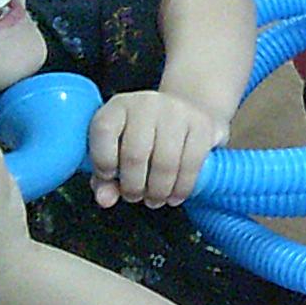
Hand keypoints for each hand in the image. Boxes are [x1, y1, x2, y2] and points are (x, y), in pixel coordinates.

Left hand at [88, 91, 226, 208]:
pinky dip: (182, 187)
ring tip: (154, 200)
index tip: (109, 178)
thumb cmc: (142, 138)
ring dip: (158, 191)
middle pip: (135, 154)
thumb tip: (105, 199)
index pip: (104, 131)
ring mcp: (177, 112)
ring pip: (165, 162)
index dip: (103, 161)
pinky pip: (191, 163)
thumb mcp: (116, 151)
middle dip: (133, 186)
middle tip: (134, 197)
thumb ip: (105, 179)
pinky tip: (174, 197)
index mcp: (118, 107)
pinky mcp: (202, 125)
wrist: (183, 113)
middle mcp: (147, 104)